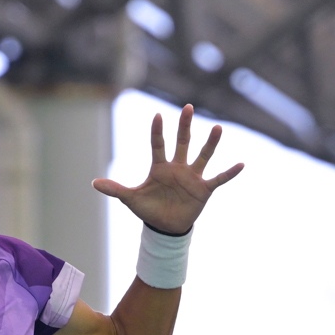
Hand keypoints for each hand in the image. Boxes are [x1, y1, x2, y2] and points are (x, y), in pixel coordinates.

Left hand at [93, 105, 242, 235]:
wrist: (165, 227)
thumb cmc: (149, 209)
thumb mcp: (131, 199)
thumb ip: (115, 189)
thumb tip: (93, 184)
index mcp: (160, 167)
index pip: (158, 145)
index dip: (157, 132)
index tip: (158, 116)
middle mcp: (178, 167)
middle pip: (182, 142)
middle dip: (184, 125)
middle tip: (187, 107)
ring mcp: (192, 177)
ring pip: (203, 156)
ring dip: (211, 143)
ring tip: (218, 128)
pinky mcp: (204, 189)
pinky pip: (219, 179)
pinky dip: (229, 173)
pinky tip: (241, 164)